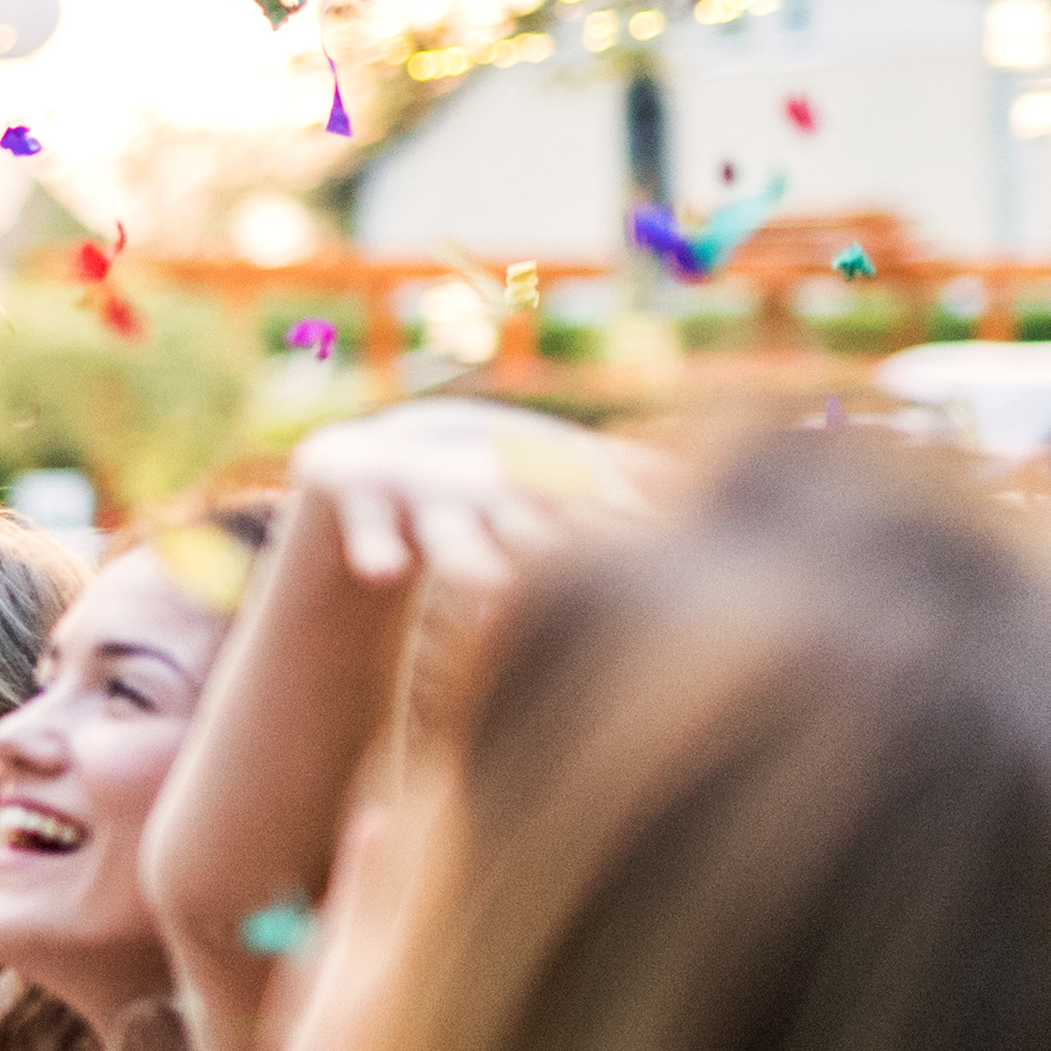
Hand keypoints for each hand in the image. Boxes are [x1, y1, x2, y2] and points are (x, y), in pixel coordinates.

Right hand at [282, 399, 644, 589]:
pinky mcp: (356, 495)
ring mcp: (420, 491)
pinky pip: (366, 528)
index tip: (665, 566)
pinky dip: (374, 547)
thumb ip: (614, 482)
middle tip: (591, 578)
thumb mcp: (536, 485)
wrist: (358, 467)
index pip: (590, 512)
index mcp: (534, 485)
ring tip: (487, 584)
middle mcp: (483, 487)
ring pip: (451, 532)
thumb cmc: (473, 492)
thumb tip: (693, 484)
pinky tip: (384, 572)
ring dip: (469, 557)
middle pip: (528, 525)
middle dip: (557, 548)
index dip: (625, 537)